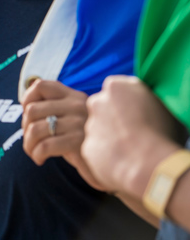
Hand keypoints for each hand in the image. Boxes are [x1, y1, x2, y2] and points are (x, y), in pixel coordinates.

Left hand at [21, 79, 101, 187]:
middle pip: (33, 110)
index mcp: (75, 96)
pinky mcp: (79, 142)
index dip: (27, 98)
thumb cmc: (90, 143)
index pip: (42, 86)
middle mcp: (77, 106)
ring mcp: (78, 123)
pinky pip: (45, 146)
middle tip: (31, 140)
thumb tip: (26, 108)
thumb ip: (58, 110)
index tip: (27, 115)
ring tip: (33, 152)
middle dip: (25, 128)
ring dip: (28, 144)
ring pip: (35, 129)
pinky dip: (36, 153)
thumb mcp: (75, 120)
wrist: (120, 164)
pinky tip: (40, 159)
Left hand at [83, 75, 183, 195]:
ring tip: (132, 150)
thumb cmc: (163, 134)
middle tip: (133, 132)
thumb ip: (145, 100)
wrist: (148, 164)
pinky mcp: (87, 146)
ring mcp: (90, 124)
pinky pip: (98, 150)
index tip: (138, 113)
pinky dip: (107, 155)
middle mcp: (97, 102)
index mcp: (116, 86)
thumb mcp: (162, 106)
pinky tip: (124, 162)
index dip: (127, 103)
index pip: (116, 90)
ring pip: (98, 129)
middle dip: (114, 118)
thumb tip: (146, 105)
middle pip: (103, 108)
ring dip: (110, 137)